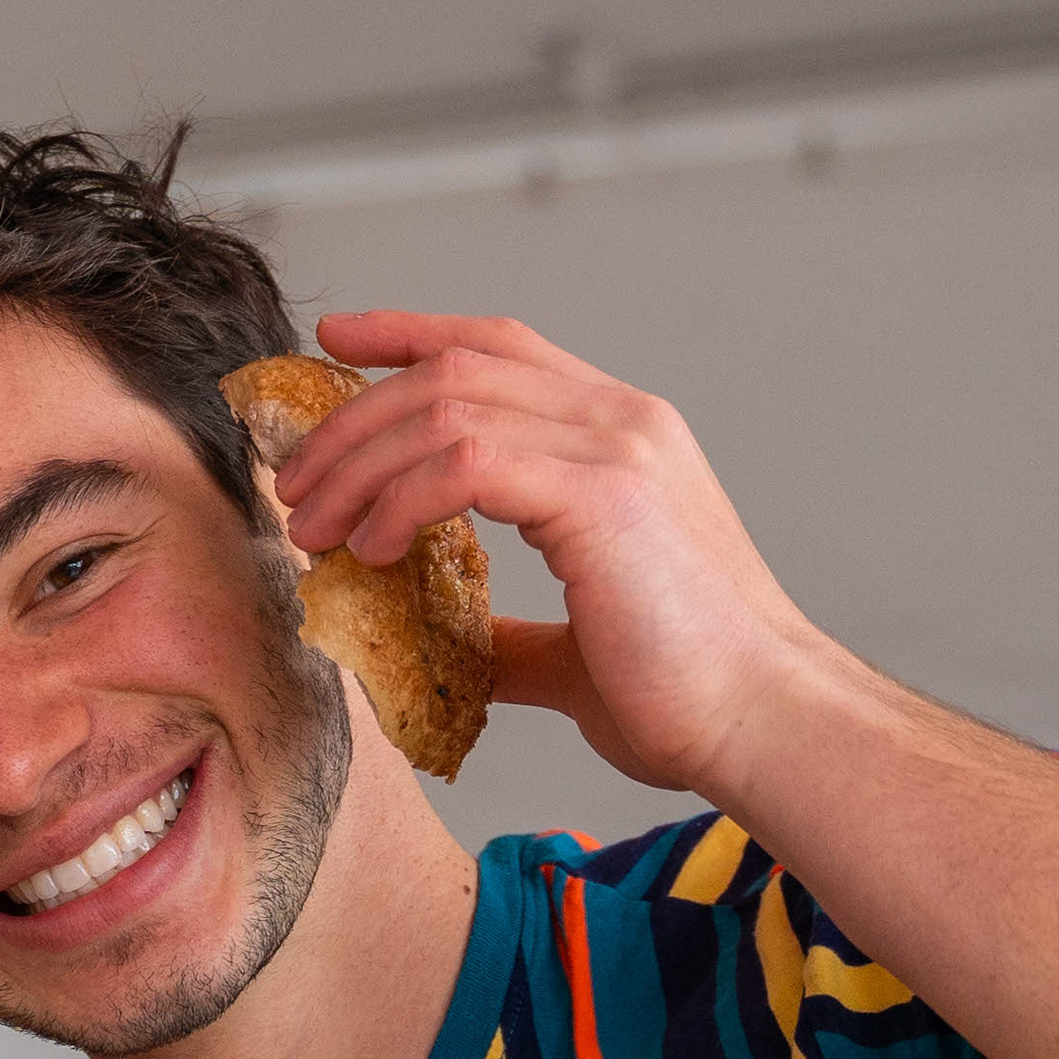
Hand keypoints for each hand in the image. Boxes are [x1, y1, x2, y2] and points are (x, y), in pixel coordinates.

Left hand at [274, 311, 853, 801]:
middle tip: (296, 483)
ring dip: (359, 465)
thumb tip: (450, 643)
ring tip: (314, 526)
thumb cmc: (685, 694)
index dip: (410, 335)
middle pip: (454, 370)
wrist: (762, 723)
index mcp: (624, 436)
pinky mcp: (600, 496)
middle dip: (354, 418)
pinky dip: (399, 501)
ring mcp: (616, 450)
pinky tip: (372, 550)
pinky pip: (463, 464)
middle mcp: (623, 421)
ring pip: (446, 410)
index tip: (334, 347)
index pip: (500, 347)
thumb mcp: (576, 648)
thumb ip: (512, 630)